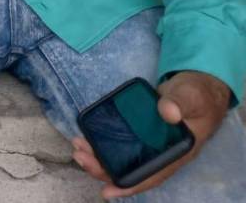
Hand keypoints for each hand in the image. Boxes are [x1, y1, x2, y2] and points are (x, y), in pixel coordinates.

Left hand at [71, 71, 231, 198]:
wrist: (198, 84)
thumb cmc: (198, 94)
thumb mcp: (191, 96)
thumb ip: (180, 102)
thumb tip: (167, 112)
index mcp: (178, 153)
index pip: (153, 175)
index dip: (131, 185)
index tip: (107, 191)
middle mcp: (162, 152)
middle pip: (131, 168)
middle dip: (104, 167)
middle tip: (80, 156)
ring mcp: (151, 142)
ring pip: (123, 157)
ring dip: (100, 155)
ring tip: (78, 147)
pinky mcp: (142, 131)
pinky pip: (121, 142)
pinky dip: (104, 142)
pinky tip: (88, 137)